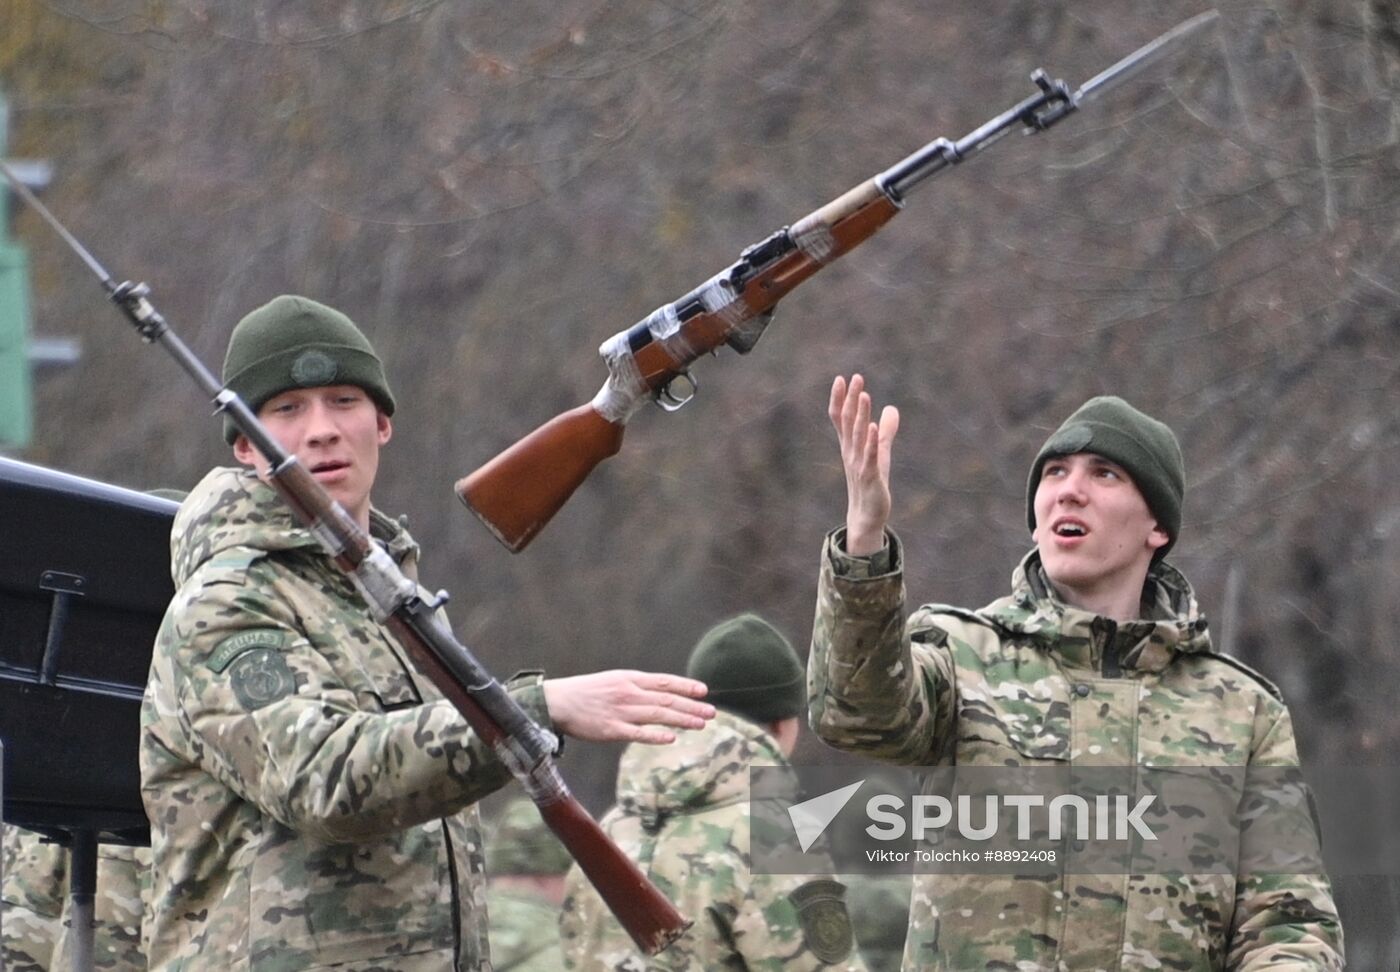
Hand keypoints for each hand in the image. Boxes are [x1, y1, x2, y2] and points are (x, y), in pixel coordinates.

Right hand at [543, 670, 713, 743]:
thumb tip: (660, 694)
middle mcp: (629, 693)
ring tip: (700, 724)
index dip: (686, 686)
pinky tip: (671, 737)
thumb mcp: (613, 681)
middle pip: (666, 700)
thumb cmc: (586, 692)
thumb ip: (635, 687)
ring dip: (682, 719)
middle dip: (691, 706)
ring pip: (658, 715)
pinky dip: (656, 735)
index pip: (664, 682)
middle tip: (711, 712)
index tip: (704, 691)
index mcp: (629, 679)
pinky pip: (638, 733)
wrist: (557, 702)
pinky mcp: (611, 730)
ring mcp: (621, 711)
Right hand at [829, 374, 898, 555]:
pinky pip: (869, 456)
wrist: (867, 514)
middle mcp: (850, 451)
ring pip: (858, 435)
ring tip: (864, 395)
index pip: (840, 418)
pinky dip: (871, 441)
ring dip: (861, 414)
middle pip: (848, 421)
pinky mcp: (870, 475)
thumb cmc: (872, 482)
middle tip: (855, 377)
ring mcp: (858, 463)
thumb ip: (886, 431)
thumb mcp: (880, 452)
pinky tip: (873, 426)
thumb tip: (892, 409)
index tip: (841, 378)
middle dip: (851, 399)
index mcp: (850, 445)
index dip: (839, 399)